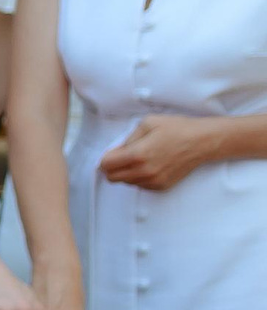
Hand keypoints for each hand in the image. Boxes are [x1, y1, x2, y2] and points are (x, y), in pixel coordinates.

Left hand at [98, 114, 217, 190]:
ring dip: (126, 172)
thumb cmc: (177, 128)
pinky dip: (139, 177)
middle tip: (122, 157)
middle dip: (112, 167)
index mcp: (138, 154)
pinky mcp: (161, 187)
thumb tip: (117, 150)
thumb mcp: (148, 123)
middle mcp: (144, 171)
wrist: (203, 141)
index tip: (113, 152)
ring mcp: (153, 181)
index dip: (106, 158)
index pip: (105, 165)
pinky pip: (140, 185)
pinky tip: (151, 165)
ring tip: (141, 159)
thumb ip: (127, 138)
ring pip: (126, 182)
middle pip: (112, 177)